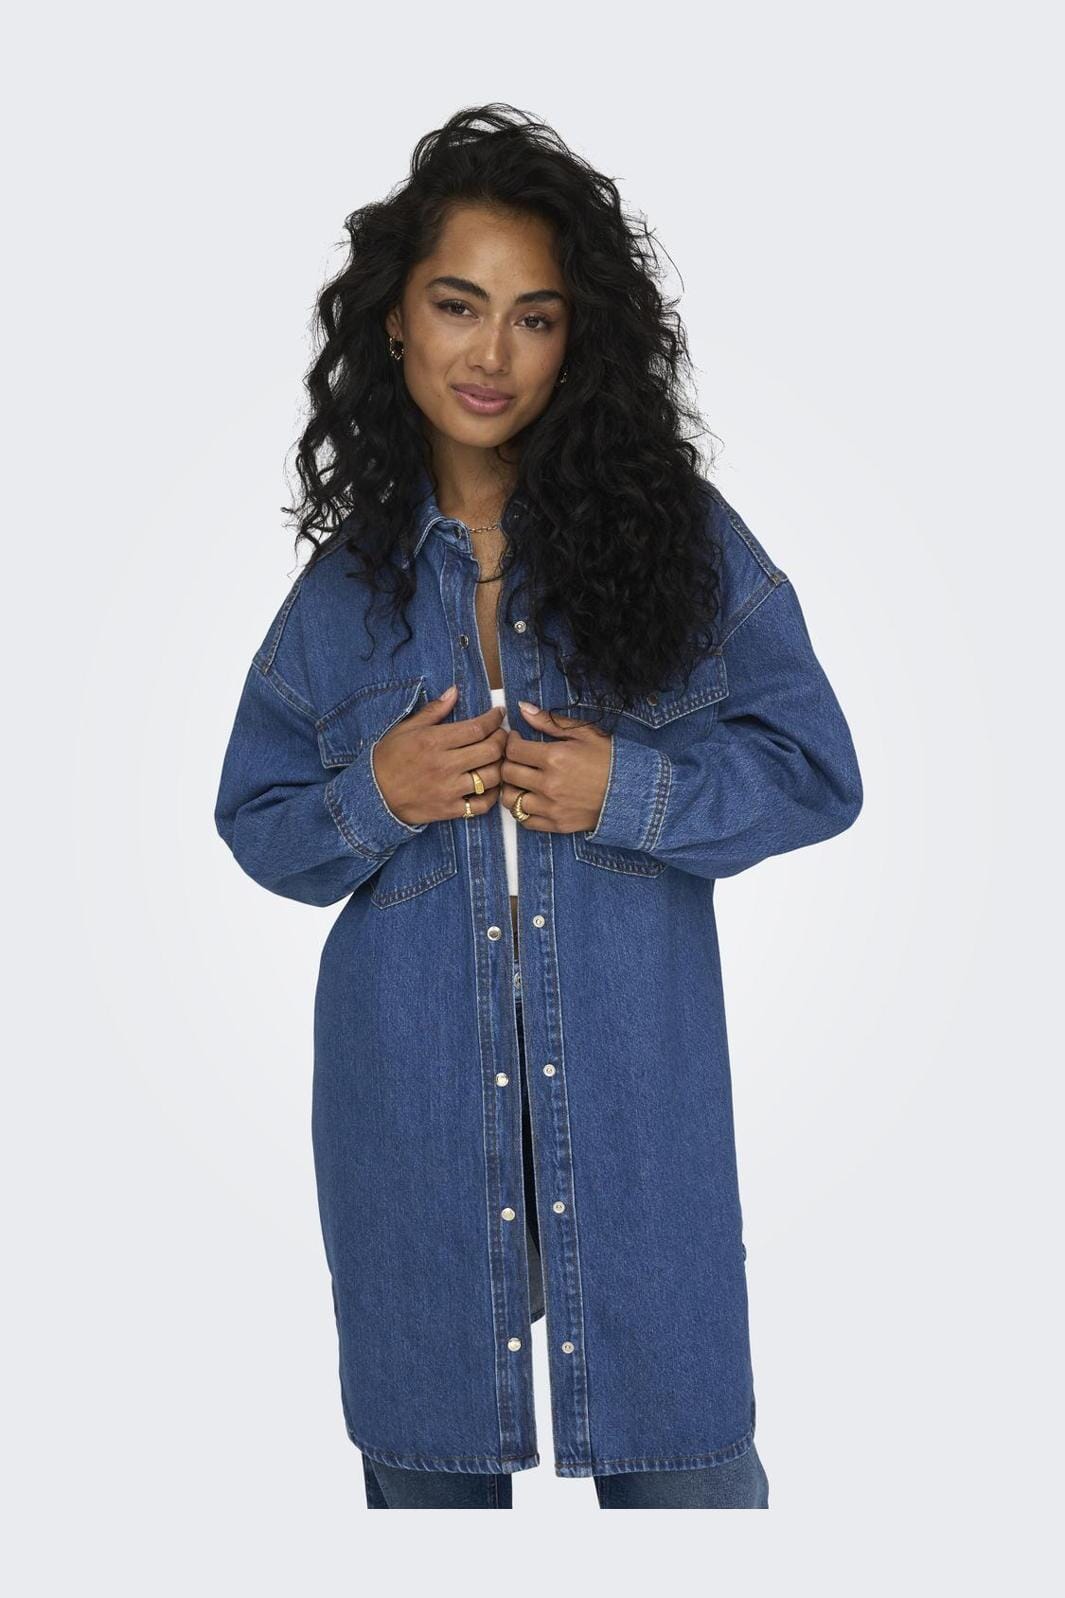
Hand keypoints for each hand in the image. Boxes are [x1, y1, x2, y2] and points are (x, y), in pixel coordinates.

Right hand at [371, 685, 509, 824]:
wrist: (372, 796)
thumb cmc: (388, 758)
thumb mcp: (405, 728)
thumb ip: (434, 711)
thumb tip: (454, 691)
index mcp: (434, 741)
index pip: (477, 728)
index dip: (494, 719)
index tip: (498, 714)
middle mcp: (445, 765)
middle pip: (491, 750)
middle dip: (502, 739)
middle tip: (502, 735)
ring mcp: (449, 790)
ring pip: (492, 777)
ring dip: (500, 765)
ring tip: (497, 758)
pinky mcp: (450, 810)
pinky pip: (483, 804)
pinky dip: (492, 794)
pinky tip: (490, 785)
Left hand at [499, 702, 611, 832]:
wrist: (633, 791)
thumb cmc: (610, 759)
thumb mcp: (583, 733)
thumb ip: (549, 721)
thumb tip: (523, 708)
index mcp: (554, 757)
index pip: (513, 749)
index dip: (511, 742)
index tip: (517, 740)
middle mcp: (549, 784)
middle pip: (508, 773)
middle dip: (507, 762)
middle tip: (517, 759)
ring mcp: (552, 807)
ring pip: (510, 799)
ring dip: (511, 788)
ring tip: (520, 780)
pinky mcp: (557, 824)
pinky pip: (524, 820)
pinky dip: (522, 810)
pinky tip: (531, 798)